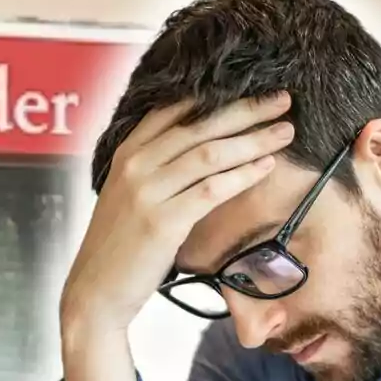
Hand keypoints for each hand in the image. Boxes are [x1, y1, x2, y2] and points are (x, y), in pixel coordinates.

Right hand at [60, 92, 294, 334]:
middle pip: (199, 125)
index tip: (254, 90)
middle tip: (282, 100)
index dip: (218, 96)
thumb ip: (156, 169)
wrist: (96, 291)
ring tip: (285, 132)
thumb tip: (203, 150)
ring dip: (253, 139)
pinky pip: (211, 189)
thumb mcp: (129, 196)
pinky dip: (243, 175)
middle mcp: (135, 165)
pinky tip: (266, 167)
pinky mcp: (162, 221)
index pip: (175, 109)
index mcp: (126, 152)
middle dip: (246, 110)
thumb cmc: (120, 247)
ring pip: (210, 154)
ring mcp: (146, 192)